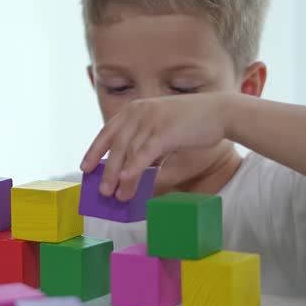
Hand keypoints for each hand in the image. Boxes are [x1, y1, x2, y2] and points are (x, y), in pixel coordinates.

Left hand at [80, 93, 228, 200]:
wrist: (220, 112)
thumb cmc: (192, 123)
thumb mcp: (162, 129)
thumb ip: (146, 145)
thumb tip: (131, 173)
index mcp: (136, 109)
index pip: (108, 131)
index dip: (94, 150)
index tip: (85, 167)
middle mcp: (139, 111)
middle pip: (115, 144)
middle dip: (106, 170)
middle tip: (102, 191)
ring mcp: (152, 119)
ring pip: (129, 152)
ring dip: (121, 177)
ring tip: (117, 195)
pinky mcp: (165, 130)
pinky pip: (145, 153)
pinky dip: (134, 168)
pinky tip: (126, 180)